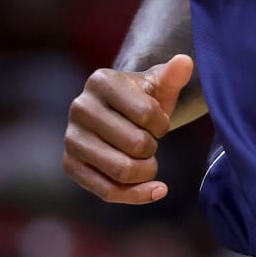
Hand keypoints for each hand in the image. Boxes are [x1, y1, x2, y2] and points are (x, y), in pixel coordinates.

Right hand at [63, 54, 193, 202]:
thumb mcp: (159, 85)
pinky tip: (158, 190)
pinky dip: (137, 195)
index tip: (159, 123)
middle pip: (136, 145)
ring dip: (146, 171)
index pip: (148, 114)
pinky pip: (107, 191)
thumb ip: (173, 75)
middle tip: (151, 144)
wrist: (116, 116)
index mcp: (101, 81)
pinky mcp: (70, 164)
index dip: (163, 124)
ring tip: (149, 162)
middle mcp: (80, 107)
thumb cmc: (142, 100)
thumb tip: (185, 61)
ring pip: (121, 170)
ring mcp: (71, 137)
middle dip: (153, 149)